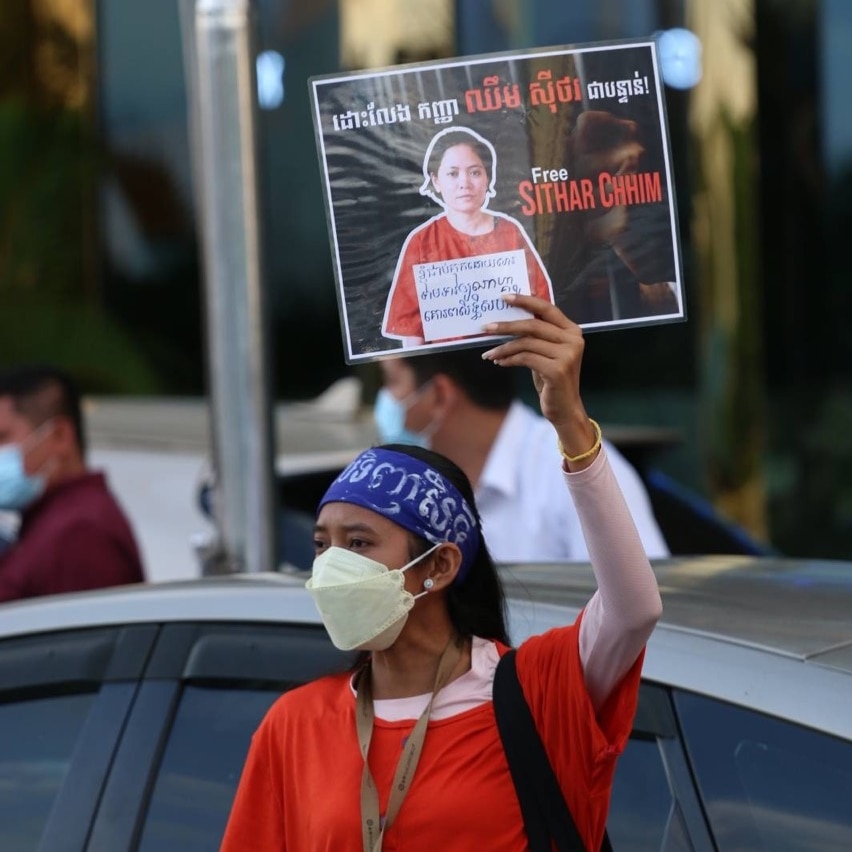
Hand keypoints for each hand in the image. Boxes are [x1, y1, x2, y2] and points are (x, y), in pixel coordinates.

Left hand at [481, 294, 597, 467]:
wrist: (565, 408)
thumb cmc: (551, 379)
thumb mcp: (546, 353)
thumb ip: (536, 336)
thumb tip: (507, 321)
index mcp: (572, 331)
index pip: (547, 308)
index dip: (525, 301)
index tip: (504, 297)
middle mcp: (573, 340)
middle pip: (533, 325)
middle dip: (506, 326)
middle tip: (485, 328)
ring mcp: (567, 355)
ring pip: (526, 343)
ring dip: (503, 347)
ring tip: (488, 353)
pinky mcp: (557, 370)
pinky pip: (525, 358)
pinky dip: (508, 359)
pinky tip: (499, 362)